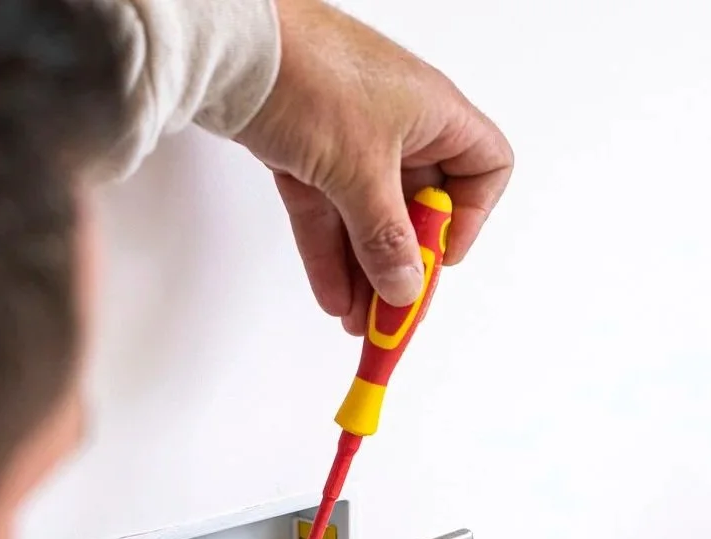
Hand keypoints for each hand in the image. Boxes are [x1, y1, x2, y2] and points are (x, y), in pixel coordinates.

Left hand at [236, 0, 511, 333]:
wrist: (227, 43)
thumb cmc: (308, 74)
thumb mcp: (359, 169)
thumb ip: (386, 236)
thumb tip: (406, 286)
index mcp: (434, 113)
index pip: (484, 167)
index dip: (470, 218)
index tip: (439, 258)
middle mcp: (399, 122)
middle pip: (419, 207)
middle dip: (405, 265)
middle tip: (394, 316)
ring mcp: (350, 135)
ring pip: (368, 216)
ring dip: (365, 271)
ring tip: (358, 323)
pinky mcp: (305, 147)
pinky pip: (328, 211)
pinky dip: (330, 253)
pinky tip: (332, 296)